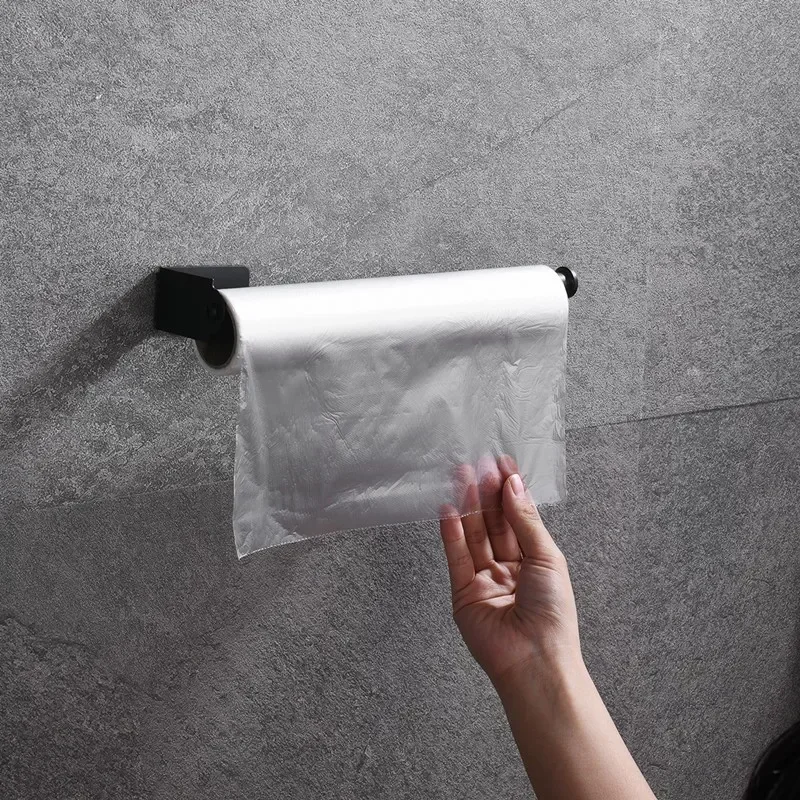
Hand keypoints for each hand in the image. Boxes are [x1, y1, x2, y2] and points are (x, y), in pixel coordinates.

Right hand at [439, 457, 582, 688]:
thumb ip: (525, 520)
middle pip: (494, 524)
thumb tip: (513, 484)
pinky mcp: (463, 594)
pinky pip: (456, 559)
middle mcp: (509, 569)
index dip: (510, 491)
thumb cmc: (553, 613)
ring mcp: (485, 581)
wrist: (535, 660)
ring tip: (463, 477)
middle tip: (479, 465)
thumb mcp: (547, 558)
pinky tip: (449, 511)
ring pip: (474, 537)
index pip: (518, 518)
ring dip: (469, 507)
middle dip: (488, 494)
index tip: (503, 463)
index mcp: (535, 561)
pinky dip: (452, 534)